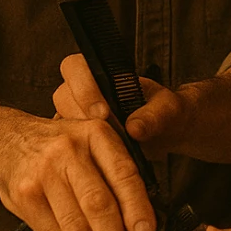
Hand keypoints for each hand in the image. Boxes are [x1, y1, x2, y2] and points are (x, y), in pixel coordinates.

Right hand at [0, 115, 156, 230]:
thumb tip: (143, 218)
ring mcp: (43, 175)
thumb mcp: (91, 139)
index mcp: (95, 134)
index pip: (123, 173)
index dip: (136, 206)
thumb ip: (116, 169)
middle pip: (97, 204)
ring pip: (74, 227)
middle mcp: (69, 152)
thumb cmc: (58, 144)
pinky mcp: (24, 198)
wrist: (5, 137)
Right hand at [53, 52, 187, 160]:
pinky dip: (79, 154)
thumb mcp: (168, 109)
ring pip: (62, 122)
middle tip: (101, 136)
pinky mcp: (78, 138)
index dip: (83, 88)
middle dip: (80, 117)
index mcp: (102, 72)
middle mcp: (85, 91)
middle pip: (62, 96)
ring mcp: (79, 115)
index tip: (103, 113)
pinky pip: (67, 144)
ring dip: (78, 137)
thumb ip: (154, 115)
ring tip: (102, 150)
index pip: (75, 67)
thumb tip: (134, 127)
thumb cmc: (166, 112)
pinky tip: (96, 162)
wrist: (167, 131)